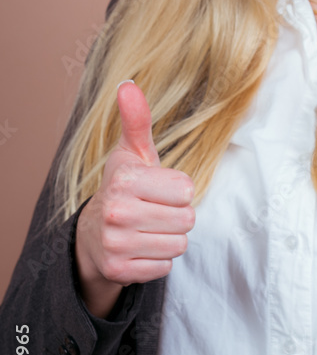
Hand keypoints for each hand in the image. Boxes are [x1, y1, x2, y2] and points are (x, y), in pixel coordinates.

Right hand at [75, 80, 195, 316]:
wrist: (91, 234)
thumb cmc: (124, 187)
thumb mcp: (132, 152)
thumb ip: (137, 120)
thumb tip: (128, 84)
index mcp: (125, 180)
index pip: (187, 190)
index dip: (179, 190)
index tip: (159, 189)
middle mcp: (117, 212)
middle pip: (187, 220)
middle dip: (177, 216)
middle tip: (154, 211)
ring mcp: (115, 244)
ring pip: (178, 245)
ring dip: (169, 238)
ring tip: (148, 229)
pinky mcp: (119, 270)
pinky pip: (165, 267)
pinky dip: (158, 260)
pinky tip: (140, 248)